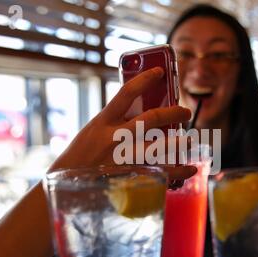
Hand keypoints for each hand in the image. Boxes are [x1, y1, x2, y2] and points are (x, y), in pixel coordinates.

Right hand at [49, 67, 196, 180]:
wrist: (66, 182)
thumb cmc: (81, 155)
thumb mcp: (93, 131)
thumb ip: (115, 122)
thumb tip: (143, 116)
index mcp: (103, 121)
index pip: (126, 93)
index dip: (145, 80)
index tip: (160, 72)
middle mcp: (113, 137)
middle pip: (150, 120)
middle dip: (172, 113)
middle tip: (186, 112)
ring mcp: (122, 157)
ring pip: (158, 146)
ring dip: (178, 142)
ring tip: (192, 140)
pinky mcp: (129, 175)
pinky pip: (158, 171)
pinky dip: (177, 170)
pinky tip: (190, 168)